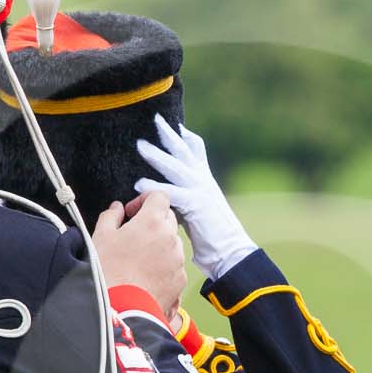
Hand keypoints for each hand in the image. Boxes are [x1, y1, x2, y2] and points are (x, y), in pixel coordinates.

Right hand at [92, 193, 185, 321]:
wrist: (120, 309)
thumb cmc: (108, 273)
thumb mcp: (100, 237)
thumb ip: (110, 216)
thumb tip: (117, 209)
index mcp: (152, 221)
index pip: (159, 197)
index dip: (144, 200)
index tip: (132, 212)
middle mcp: (170, 238)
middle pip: (168, 219)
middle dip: (152, 222)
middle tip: (132, 234)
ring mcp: (178, 260)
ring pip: (172, 244)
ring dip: (158, 245)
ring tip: (137, 260)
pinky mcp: (180, 280)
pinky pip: (174, 266)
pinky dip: (163, 266)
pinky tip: (145, 277)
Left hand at [134, 116, 256, 281]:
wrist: (232, 252)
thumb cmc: (215, 238)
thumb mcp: (200, 212)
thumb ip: (186, 200)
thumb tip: (169, 200)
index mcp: (206, 181)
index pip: (198, 151)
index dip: (188, 137)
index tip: (177, 125)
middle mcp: (204, 181)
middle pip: (185, 151)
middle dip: (169, 134)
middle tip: (155, 120)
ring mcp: (201, 191)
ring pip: (176, 166)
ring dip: (157, 155)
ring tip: (140, 145)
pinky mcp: (196, 205)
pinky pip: (172, 192)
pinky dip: (154, 187)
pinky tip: (139, 184)